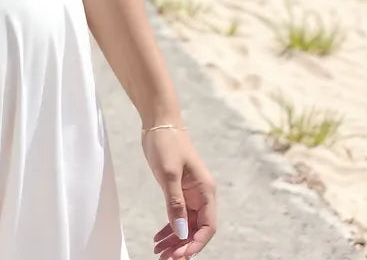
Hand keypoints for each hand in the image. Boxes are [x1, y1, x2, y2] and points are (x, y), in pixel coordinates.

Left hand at [143, 128, 216, 258]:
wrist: (159, 121)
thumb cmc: (166, 143)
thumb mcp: (169, 173)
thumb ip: (175, 203)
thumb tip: (180, 232)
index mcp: (206, 191)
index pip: (208, 227)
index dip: (196, 244)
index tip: (180, 255)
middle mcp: (201, 195)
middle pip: (196, 229)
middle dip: (182, 246)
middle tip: (165, 258)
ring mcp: (190, 193)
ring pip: (185, 225)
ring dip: (174, 240)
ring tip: (159, 253)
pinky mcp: (178, 190)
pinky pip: (176, 215)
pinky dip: (169, 228)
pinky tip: (158, 238)